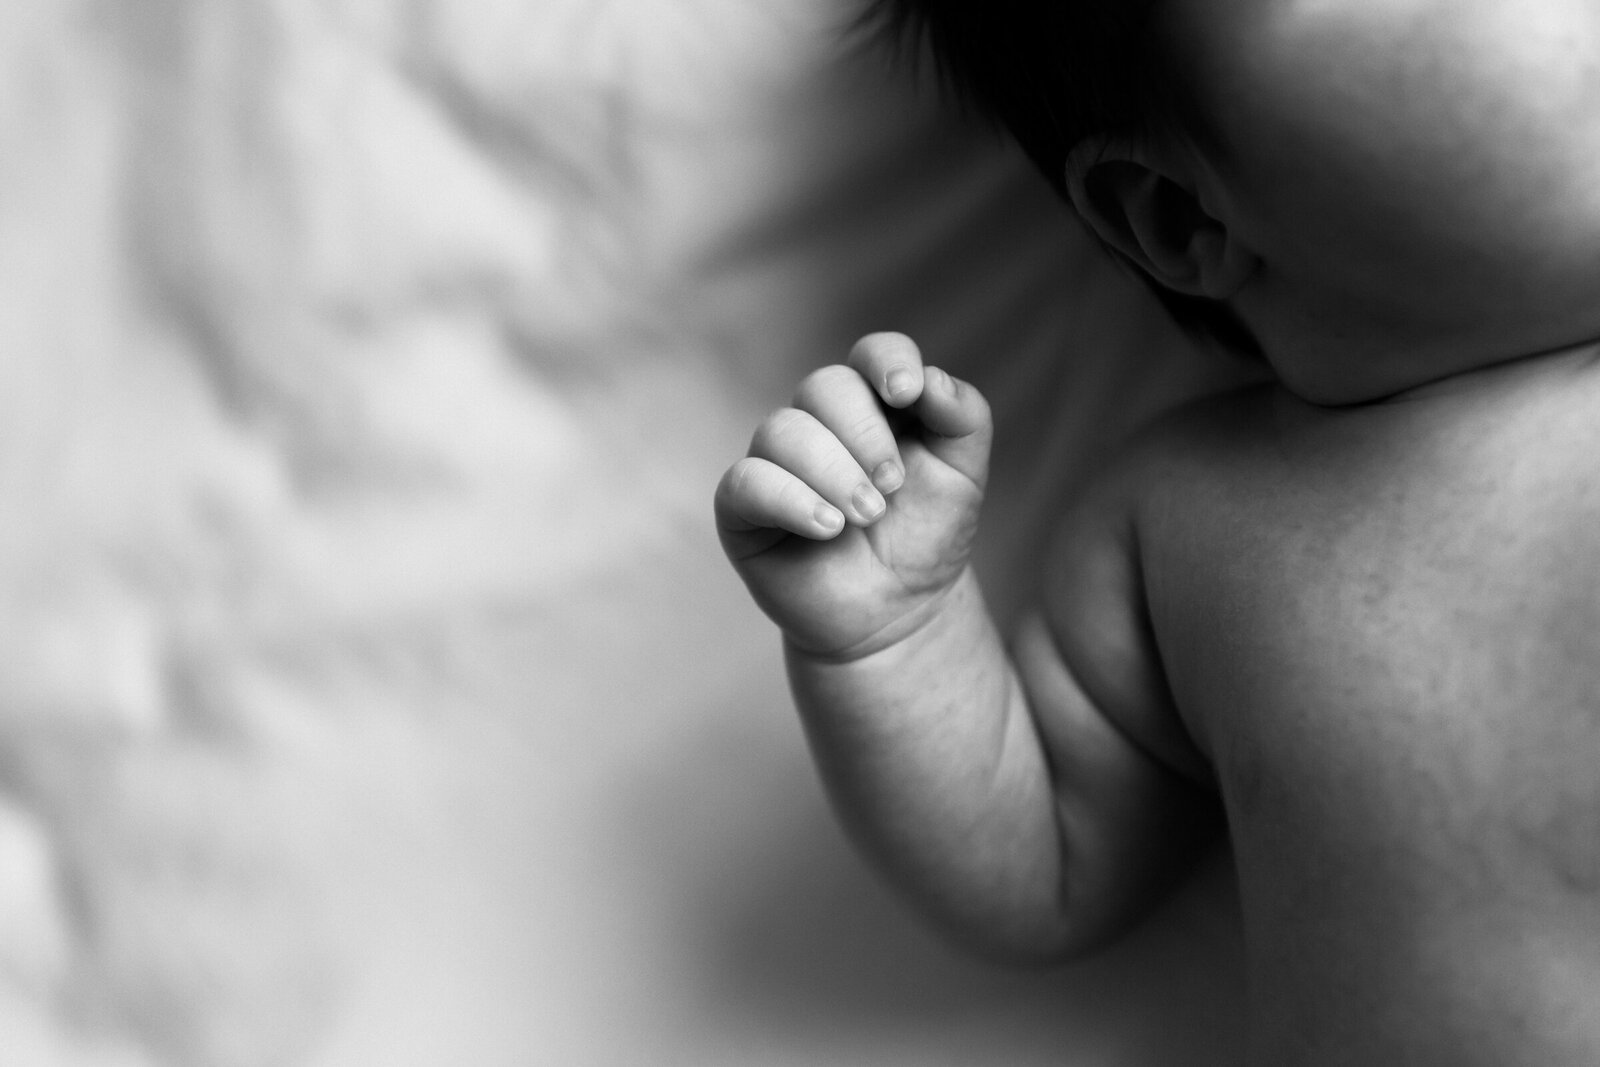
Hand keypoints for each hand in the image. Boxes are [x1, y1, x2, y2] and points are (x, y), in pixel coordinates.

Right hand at [715, 333, 991, 659]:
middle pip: (824, 386)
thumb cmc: (926, 538)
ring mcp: (776, 463)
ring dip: (832, 472)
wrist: (898, 614)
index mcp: (874, 405)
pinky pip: (747, 482)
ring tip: (866, 517)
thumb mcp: (964, 476)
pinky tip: (827, 528)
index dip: (886, 361)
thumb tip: (931, 379)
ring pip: (783, 430)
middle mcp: (819, 424)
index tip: (906, 393)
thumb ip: (964, 418)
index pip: (871, 354)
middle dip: (864, 434)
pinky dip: (790, 499)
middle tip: (891, 487)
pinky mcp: (743, 508)